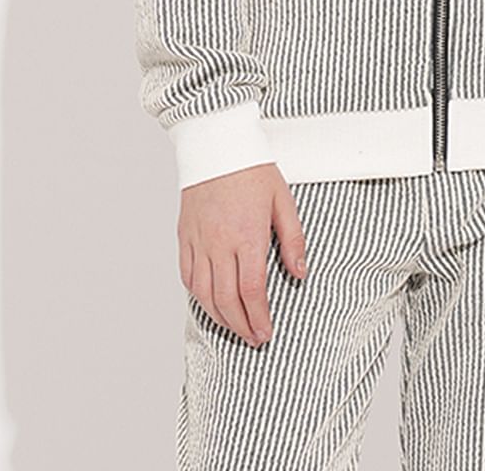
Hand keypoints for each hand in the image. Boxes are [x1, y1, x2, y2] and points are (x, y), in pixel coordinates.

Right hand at [178, 162, 306, 347]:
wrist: (217, 145)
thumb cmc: (253, 170)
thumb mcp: (283, 201)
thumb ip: (293, 240)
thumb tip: (299, 274)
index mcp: (247, 236)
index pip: (252, 290)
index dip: (259, 317)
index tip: (266, 332)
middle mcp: (219, 244)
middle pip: (226, 299)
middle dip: (241, 326)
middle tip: (254, 339)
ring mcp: (199, 241)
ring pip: (203, 293)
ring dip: (220, 317)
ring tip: (235, 328)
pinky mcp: (185, 236)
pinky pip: (187, 275)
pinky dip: (198, 296)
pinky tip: (209, 304)